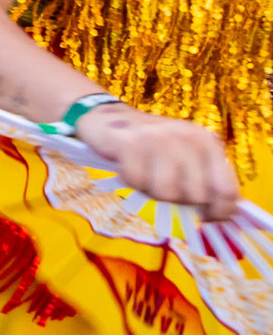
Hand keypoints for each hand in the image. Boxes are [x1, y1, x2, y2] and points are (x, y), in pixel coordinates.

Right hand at [75, 103, 242, 221]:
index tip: (205, 217)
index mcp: (208, 142)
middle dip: (179, 201)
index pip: (227, 190)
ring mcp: (158, 137)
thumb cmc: (152, 146)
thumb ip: (207, 181)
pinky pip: (137, 182)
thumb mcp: (187, 157)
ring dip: (152, 192)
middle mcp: (188, 137)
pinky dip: (131, 181)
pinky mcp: (129, 142)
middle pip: (196, 196)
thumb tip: (220, 215)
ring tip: (146, 177)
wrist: (107, 117)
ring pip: (167, 193)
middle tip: (164, 187)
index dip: (219, 212)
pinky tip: (129, 167)